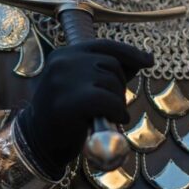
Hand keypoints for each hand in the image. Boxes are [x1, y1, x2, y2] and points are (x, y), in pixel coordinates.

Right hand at [17, 39, 152, 178]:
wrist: (40, 142)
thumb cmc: (67, 114)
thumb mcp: (84, 86)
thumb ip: (108, 72)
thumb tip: (145, 59)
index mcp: (64, 54)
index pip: (104, 46)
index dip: (129, 53)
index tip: (148, 61)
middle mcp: (62, 61)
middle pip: (111, 64)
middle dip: (120, 86)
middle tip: (113, 106)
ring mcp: (63, 80)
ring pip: (111, 82)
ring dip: (118, 102)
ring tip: (109, 116)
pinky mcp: (69, 101)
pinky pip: (107, 100)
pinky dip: (117, 111)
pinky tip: (113, 120)